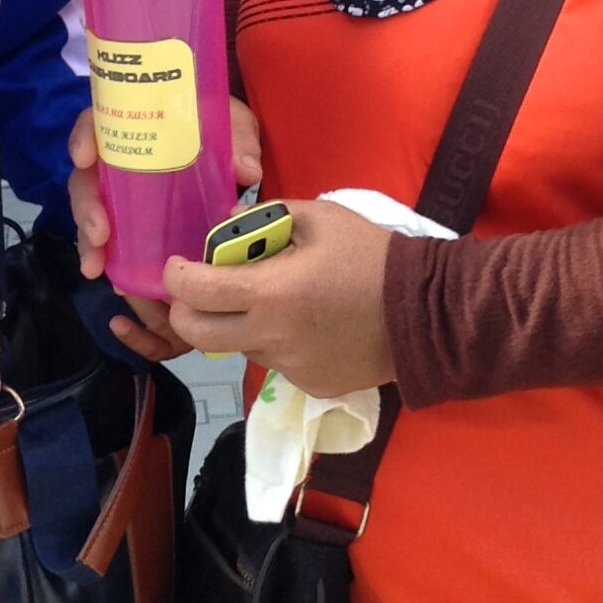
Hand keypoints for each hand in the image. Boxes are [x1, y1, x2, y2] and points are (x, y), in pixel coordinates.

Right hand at [69, 96, 262, 361]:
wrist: (231, 147)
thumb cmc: (222, 127)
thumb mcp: (233, 125)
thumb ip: (239, 142)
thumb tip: (246, 171)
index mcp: (137, 125)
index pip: (97, 123)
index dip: (84, 137)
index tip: (85, 157)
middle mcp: (120, 158)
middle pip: (88, 178)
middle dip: (86, 206)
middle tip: (99, 232)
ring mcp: (123, 192)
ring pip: (93, 213)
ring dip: (89, 240)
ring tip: (95, 266)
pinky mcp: (133, 220)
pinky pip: (112, 239)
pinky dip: (109, 259)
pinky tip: (112, 279)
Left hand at [159, 198, 394, 399]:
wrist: (427, 312)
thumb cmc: (373, 257)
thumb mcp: (321, 218)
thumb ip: (268, 217)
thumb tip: (230, 224)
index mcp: (270, 293)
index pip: (195, 292)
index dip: (175, 277)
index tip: (177, 267)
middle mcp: (271, 337)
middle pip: (198, 336)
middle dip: (185, 313)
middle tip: (200, 294)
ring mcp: (290, 368)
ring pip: (241, 347)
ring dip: (242, 325)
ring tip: (277, 302)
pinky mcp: (310, 385)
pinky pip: (278, 363)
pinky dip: (279, 343)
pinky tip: (310, 325)